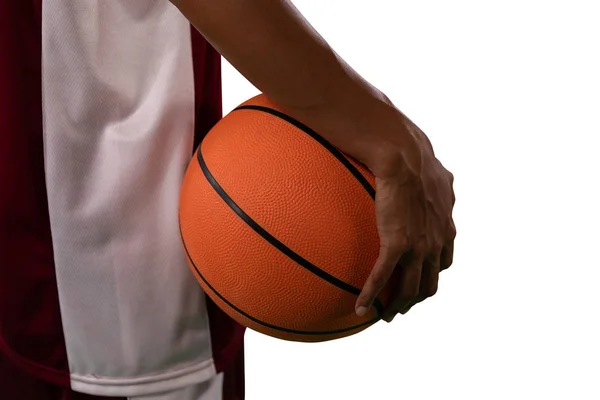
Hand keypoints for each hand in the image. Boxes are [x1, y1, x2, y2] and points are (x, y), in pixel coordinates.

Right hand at [354, 104, 455, 321]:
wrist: (403, 156)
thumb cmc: (415, 157)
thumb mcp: (437, 173)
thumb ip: (440, 183)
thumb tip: (439, 176)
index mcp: (445, 227)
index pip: (443, 262)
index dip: (430, 276)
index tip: (417, 281)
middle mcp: (437, 242)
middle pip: (429, 283)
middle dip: (415, 299)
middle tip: (401, 307)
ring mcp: (420, 247)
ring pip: (410, 289)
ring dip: (397, 306)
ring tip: (384, 316)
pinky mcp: (398, 245)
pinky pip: (382, 278)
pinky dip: (372, 296)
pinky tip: (361, 308)